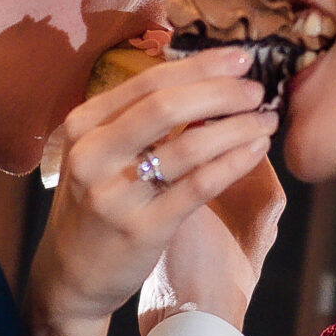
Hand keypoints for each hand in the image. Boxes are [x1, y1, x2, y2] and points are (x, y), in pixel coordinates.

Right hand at [23, 51, 274, 335]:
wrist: (69, 277)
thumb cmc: (93, 208)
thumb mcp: (96, 156)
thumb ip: (133, 121)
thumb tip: (200, 81)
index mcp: (83, 126)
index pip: (148, 82)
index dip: (200, 66)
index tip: (240, 58)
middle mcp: (93, 155)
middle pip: (166, 106)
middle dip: (221, 92)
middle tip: (258, 89)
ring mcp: (115, 194)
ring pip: (188, 146)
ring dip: (236, 127)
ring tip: (265, 120)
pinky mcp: (142, 229)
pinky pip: (198, 186)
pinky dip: (233, 162)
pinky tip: (255, 150)